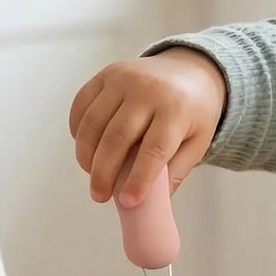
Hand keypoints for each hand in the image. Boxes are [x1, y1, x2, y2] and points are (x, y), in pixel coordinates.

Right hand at [68, 49, 226, 206]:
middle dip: (104, 172)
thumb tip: (149, 206)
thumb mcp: (197, 142)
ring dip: (86, 155)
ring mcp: (124, 78)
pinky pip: (82, 105)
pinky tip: (86, 149)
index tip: (127, 202)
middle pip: (117, 137)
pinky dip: (77, 131)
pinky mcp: (106, 74)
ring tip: (92, 175)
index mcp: (177, 109)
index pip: (154, 149)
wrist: (190, 70)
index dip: (139, 179)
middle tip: (99, 196)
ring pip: (93, 123)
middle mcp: (149, 90)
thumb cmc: (193, 111)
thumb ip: (174, 173)